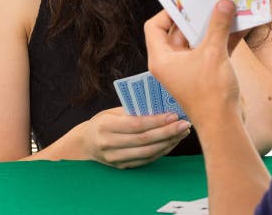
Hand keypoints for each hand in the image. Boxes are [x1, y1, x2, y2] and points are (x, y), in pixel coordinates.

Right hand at [75, 107, 190, 168]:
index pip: (136, 125)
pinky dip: (162, 151)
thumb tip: (163, 105)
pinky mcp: (122, 167)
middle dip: (168, 132)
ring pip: (147, 152)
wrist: (85, 144)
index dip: (157, 121)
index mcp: (106, 126)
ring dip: (168, 142)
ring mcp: (115, 159)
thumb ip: (134, 110)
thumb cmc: (104, 122)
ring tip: (183, 132)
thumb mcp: (113, 112)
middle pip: (144, 140)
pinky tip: (173, 141)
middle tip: (185, 124)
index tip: (174, 115)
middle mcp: (109, 144)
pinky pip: (146, 160)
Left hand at [145, 2, 246, 127]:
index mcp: (162, 58)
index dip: (168, 12)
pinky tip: (242, 25)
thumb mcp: (213, 53)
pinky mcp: (206, 72)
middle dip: (198, 15)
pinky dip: (225, 37)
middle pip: (180, 30)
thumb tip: (224, 2)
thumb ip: (218, 26)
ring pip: (200, 39)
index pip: (155, 27)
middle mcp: (173, 61)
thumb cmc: (209, 92)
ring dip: (215, 25)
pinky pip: (213, 48)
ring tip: (229, 6)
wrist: (223, 124)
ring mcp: (190, 67)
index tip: (187, 2)